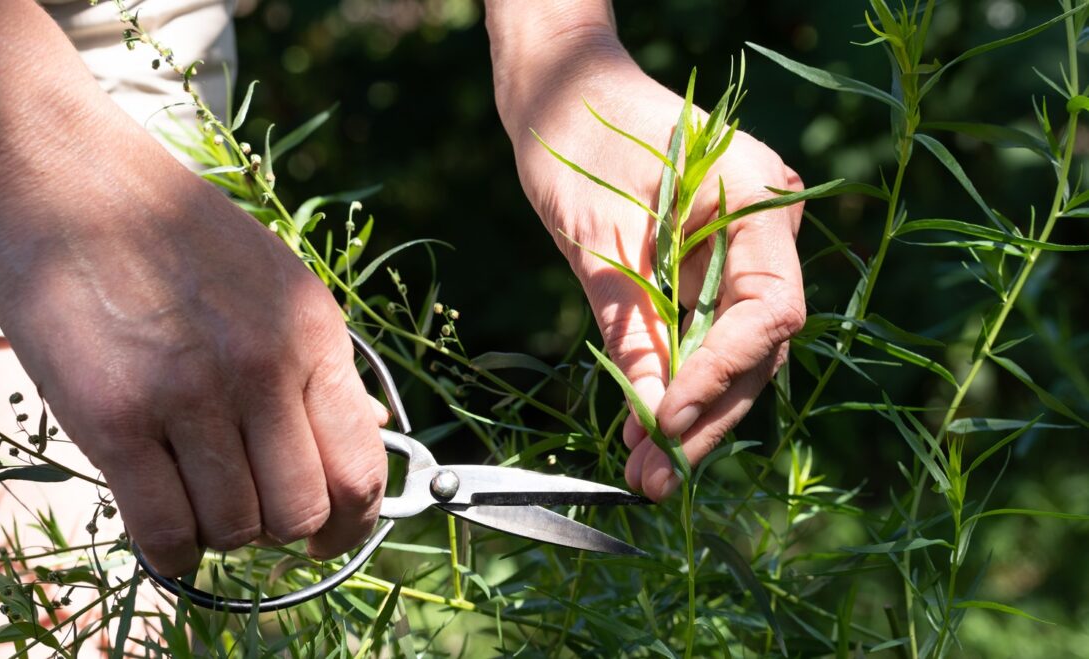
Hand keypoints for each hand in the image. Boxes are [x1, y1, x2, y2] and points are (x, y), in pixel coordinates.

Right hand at [0, 1, 385, 576]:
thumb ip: (319, 365)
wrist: (67, 183)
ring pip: (233, 529)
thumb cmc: (174, 236)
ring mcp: (188, 395)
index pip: (361, 468)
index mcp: (313, 336)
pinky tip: (167, 532)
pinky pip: (165, 533)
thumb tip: (363, 435)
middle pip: (299, 512)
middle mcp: (262, 369)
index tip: (330, 538)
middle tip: (250, 511)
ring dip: (220, 532)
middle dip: (280, 530)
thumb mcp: (279, 283)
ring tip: (196, 496)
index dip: (352, 524)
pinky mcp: (114, 418)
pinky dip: (173, 552)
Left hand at [494, 44, 803, 500]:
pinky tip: (647, 425)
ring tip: (647, 470)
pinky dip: (679, 378)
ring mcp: (747, 246)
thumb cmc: (573, 136)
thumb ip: (633, 325)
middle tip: (657, 476)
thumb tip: (654, 416)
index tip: (668, 421)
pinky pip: (710, 331)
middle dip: (707, 413)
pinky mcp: (716, 264)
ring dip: (693, 410)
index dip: (721, 375)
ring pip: (737, 349)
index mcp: (754, 196)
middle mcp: (768, 224)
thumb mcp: (595, 239)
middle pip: (758, 343)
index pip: (769, 311)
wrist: (561, 89)